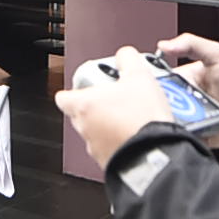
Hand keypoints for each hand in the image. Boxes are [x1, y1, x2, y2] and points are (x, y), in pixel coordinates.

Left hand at [54, 45, 171, 168]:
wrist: (156, 153)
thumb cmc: (142, 118)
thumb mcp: (139, 75)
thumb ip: (127, 59)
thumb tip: (124, 55)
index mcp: (83, 105)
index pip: (63, 97)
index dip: (75, 89)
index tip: (89, 86)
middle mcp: (85, 128)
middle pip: (82, 113)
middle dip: (97, 106)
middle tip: (117, 98)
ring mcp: (95, 148)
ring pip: (97, 132)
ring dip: (110, 124)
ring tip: (133, 116)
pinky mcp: (109, 163)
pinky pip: (110, 148)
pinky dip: (120, 141)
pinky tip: (138, 133)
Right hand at [154, 33, 218, 146]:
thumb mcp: (217, 53)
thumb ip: (191, 43)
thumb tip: (164, 44)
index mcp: (184, 77)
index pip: (158, 77)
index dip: (150, 78)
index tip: (145, 78)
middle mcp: (182, 97)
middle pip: (159, 98)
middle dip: (159, 97)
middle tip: (166, 94)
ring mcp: (187, 116)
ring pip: (166, 116)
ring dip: (169, 113)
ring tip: (178, 108)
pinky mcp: (193, 132)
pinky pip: (178, 132)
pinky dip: (178, 128)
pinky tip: (184, 122)